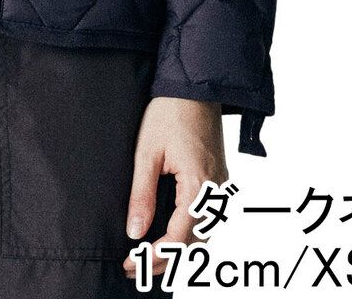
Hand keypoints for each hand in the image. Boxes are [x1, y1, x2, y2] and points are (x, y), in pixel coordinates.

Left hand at [124, 97, 227, 281]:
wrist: (196, 85)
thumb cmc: (170, 112)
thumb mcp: (147, 152)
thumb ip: (142, 194)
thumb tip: (134, 232)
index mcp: (199, 185)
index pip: (179, 238)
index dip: (154, 256)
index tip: (130, 264)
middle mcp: (216, 191)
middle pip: (195, 244)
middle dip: (166, 260)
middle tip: (135, 268)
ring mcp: (221, 186)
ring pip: (205, 235)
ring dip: (179, 251)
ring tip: (148, 258)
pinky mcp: (219, 179)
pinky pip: (208, 218)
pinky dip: (190, 235)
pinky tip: (170, 236)